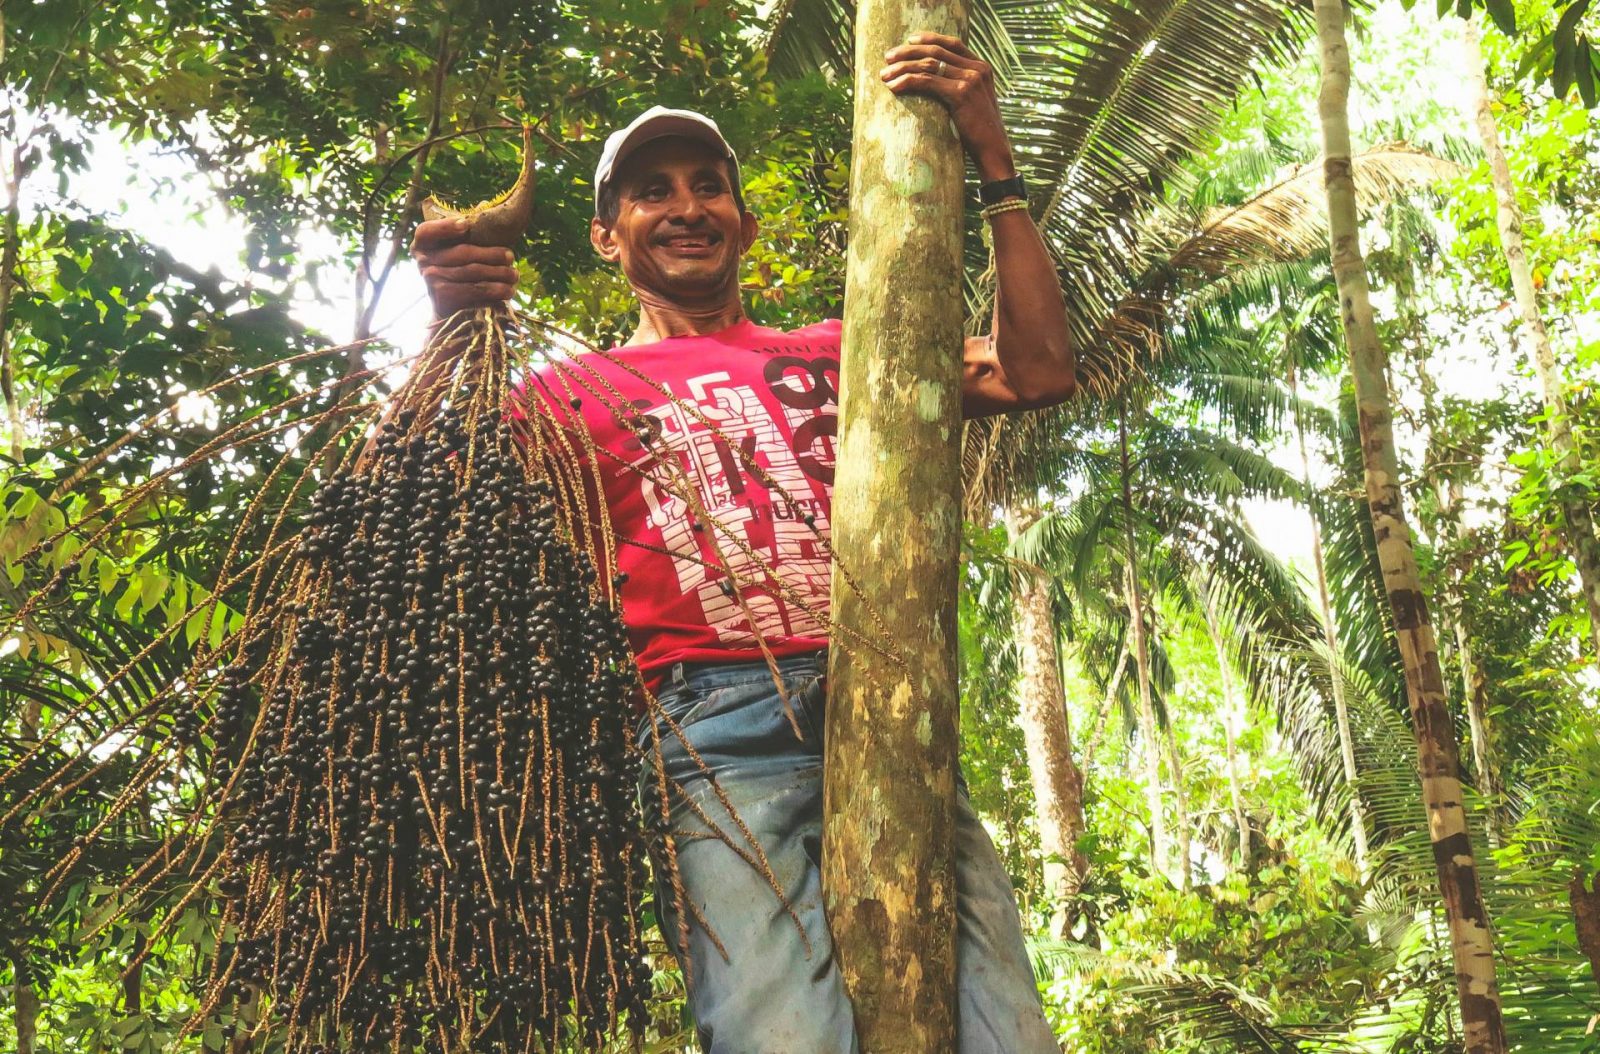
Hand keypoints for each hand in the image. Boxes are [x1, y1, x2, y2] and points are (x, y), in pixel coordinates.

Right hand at [411, 218, 519, 317]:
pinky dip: (495, 290)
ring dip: (499, 273)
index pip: (426, 231)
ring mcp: (431, 279)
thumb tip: (487, 211)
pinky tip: (508, 291)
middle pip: (462, 253)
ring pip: (473, 271)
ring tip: (514, 275)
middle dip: (491, 254)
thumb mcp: (454, 255)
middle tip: (511, 256)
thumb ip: (463, 238)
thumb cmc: (457, 276)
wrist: (449, 313)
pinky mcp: (444, 297)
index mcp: (422, 245)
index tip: (466, 225)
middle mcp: (423, 261)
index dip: (445, 227)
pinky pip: (475, 289)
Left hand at [880, 32, 1015, 181]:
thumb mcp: (974, 104)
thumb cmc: (980, 134)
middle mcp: (977, 68)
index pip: (953, 44)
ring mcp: (970, 79)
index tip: (909, 40)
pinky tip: (894, 87)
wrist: (994, 152)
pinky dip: (907, 81)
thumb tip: (936, 84)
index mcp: (982, 67)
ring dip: (902, 67)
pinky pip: (927, 81)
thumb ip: (961, 88)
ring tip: (885, 75)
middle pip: (937, 50)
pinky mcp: (960, 93)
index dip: (930, 38)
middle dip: (909, 51)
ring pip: (929, 64)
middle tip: (888, 57)